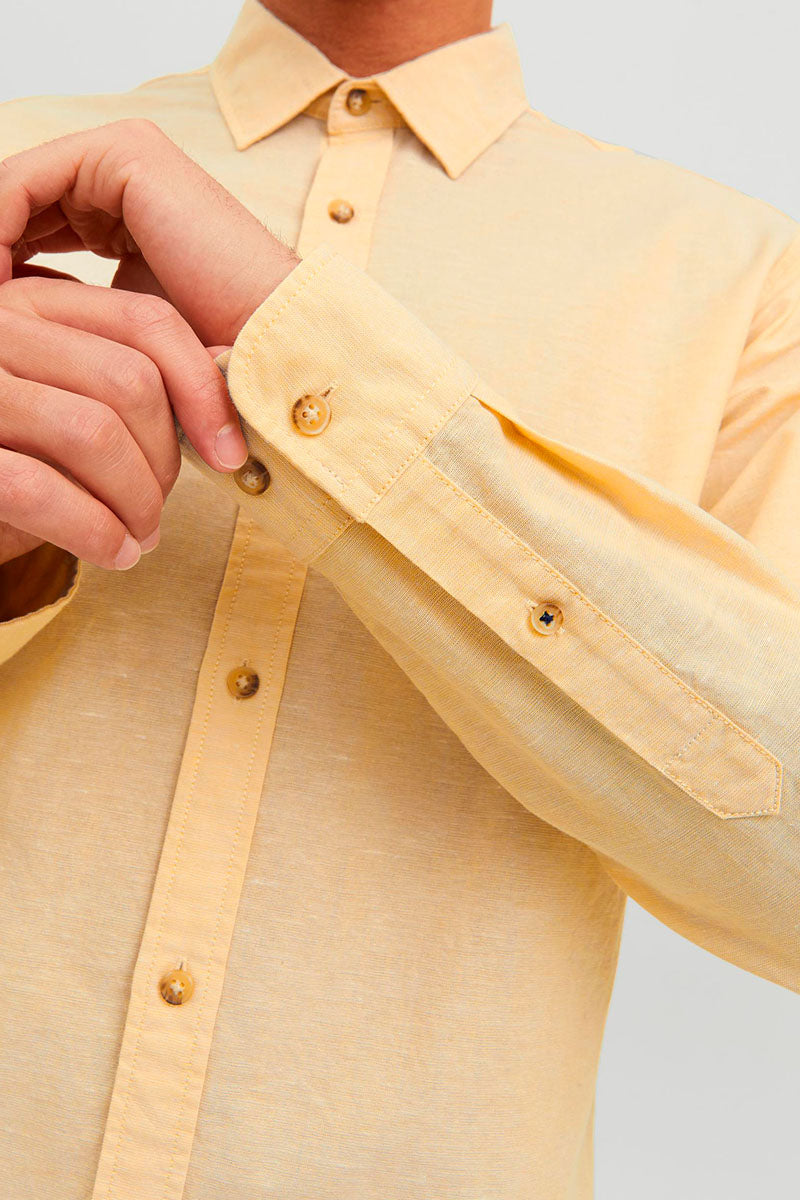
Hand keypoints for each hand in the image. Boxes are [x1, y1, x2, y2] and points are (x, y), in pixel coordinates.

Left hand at [0, 119, 299, 347]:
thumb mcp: (112, 327)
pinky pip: (19, 185)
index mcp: (124, 203)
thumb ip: (61, 303)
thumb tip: (5, 320)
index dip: (0, 276)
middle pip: (16, 209)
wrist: (265, 352)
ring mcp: (124, 155)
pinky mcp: (124, 155)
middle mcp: (120, 170)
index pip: (28, 227)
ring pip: (11, 197)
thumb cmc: (206, 359)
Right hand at [0, 271, 246, 569]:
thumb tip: (225, 388)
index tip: (232, 454)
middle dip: (165, 460)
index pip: (148, 322)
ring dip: (136, 501)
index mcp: (28, 301)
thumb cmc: (4, 458)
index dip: (205, 392)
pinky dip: (93, 530)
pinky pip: (39, 488)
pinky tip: (113, 554)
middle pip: (129, 381)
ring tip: (139, 538)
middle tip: (159, 510)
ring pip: (93, 433)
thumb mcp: (59, 406)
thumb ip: (120, 388)